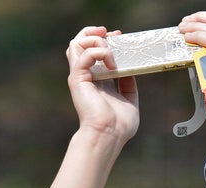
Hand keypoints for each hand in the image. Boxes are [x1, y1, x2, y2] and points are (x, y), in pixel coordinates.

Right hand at [66, 26, 138, 142]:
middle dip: (94, 33)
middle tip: (110, 34)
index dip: (105, 40)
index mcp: (98, 81)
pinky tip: (111, 63)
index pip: (94, 52)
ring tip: (109, 49)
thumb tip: (130, 68)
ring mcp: (81, 77)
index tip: (120, 37)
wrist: (110, 135)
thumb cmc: (119, 126)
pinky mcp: (78, 79)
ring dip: (94, 39)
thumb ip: (129, 84)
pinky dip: (99, 52)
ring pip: (75, 44)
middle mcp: (87, 77)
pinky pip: (84, 55)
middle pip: (79, 44)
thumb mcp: (130, 99)